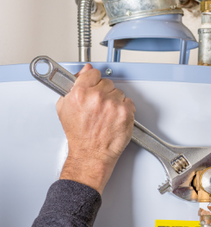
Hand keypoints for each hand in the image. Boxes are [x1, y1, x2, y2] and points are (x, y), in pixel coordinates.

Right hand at [57, 64, 135, 193]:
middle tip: (100, 107)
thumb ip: (73, 87)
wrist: (91, 154)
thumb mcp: (65, 108)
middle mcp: (97, 97)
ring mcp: (113, 104)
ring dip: (115, 101)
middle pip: (107, 83)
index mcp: (80, 93)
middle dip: (104, 93)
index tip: (94, 86)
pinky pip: (129, 102)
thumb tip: (84, 72)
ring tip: (107, 115)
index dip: (93, 81)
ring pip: (118, 93)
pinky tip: (116, 118)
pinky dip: (125, 109)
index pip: (93, 73)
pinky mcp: (126, 112)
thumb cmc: (79, 136)